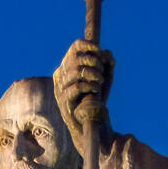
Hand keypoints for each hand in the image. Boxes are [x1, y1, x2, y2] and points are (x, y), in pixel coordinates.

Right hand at [53, 39, 114, 154]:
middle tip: (101, 71)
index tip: (100, 51)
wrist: (92, 122)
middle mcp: (60, 75)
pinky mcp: (63, 100)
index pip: (75, 48)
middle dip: (93, 61)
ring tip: (100, 81)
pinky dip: (90, 85)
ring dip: (93, 74)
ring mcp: (59, 88)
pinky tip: (96, 90)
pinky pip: (77, 87)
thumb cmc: (97, 98)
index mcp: (67, 67)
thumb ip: (108, 63)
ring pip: (76, 71)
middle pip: (76, 57)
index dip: (88, 45)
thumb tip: (106, 52)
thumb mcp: (106, 78)